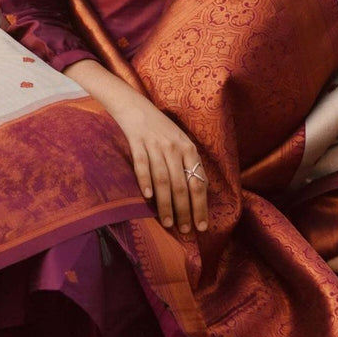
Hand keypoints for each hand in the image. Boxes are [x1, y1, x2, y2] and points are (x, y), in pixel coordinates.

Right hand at [110, 94, 209, 234]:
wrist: (136, 106)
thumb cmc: (161, 129)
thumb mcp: (180, 142)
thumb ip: (190, 164)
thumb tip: (201, 192)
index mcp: (189, 148)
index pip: (198, 182)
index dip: (200, 206)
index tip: (201, 226)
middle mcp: (174, 147)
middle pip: (181, 184)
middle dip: (184, 210)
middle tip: (184, 230)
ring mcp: (155, 144)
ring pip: (163, 179)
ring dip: (166, 204)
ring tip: (168, 223)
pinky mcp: (137, 142)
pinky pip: (142, 164)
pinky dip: (145, 181)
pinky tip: (147, 196)